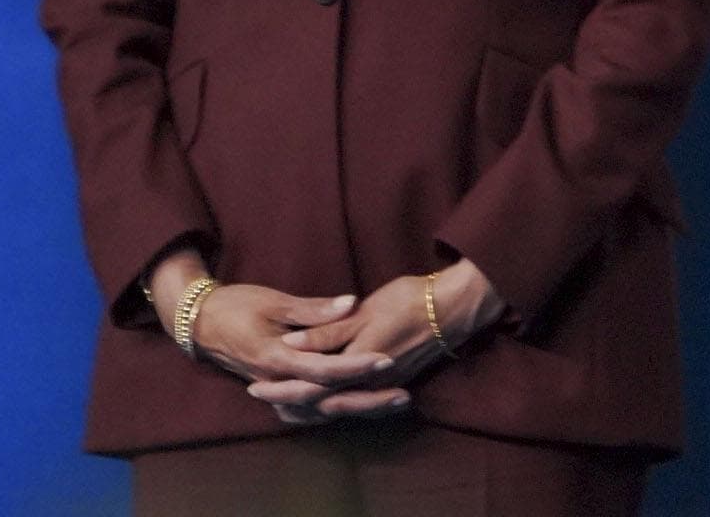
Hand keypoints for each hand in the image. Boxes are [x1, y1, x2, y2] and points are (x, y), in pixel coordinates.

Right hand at [179, 281, 403, 416]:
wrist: (200, 323)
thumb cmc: (237, 306)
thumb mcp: (275, 301)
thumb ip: (313, 309)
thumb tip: (351, 303)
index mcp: (276, 359)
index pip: (323, 369)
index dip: (356, 366)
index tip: (386, 360)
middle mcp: (276, 383)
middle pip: (327, 398)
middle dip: (366, 399)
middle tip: (403, 396)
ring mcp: (275, 391)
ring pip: (320, 409)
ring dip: (356, 408)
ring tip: (393, 403)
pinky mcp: (276, 391)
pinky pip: (309, 408)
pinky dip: (335, 408)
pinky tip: (361, 407)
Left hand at [245, 263, 505, 424]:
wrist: (455, 307)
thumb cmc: (409, 300)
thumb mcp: (366, 309)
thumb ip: (329, 330)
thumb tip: (291, 344)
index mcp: (357, 363)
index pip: (310, 385)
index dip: (281, 387)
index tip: (255, 384)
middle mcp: (368, 383)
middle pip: (319, 403)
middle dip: (289, 402)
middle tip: (261, 397)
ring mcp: (382, 387)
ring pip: (337, 408)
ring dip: (309, 408)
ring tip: (283, 405)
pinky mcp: (393, 383)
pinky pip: (356, 405)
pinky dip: (334, 406)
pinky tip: (324, 401)